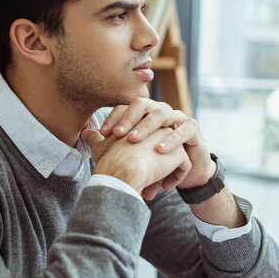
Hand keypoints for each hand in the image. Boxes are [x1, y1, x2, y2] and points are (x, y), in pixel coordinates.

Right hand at [81, 127, 190, 199]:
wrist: (125, 170)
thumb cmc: (110, 160)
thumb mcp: (101, 146)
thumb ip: (96, 139)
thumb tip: (86, 133)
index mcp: (140, 123)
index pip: (147, 140)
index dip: (141, 157)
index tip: (133, 171)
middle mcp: (157, 126)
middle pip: (161, 148)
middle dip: (154, 167)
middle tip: (143, 183)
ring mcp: (170, 137)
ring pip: (173, 157)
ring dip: (165, 174)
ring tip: (152, 189)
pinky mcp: (179, 152)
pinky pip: (184, 166)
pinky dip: (176, 178)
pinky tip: (164, 187)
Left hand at [99, 98, 215, 189]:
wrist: (184, 172)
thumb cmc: (156, 161)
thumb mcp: (132, 153)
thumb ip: (109, 143)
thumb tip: (86, 134)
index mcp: (144, 114)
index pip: (127, 107)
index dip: (115, 118)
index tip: (103, 134)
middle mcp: (160, 111)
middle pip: (144, 105)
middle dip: (129, 119)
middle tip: (118, 135)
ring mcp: (178, 118)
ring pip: (163, 114)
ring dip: (148, 127)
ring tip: (135, 141)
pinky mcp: (193, 129)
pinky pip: (183, 130)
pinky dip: (172, 140)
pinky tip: (160, 151)